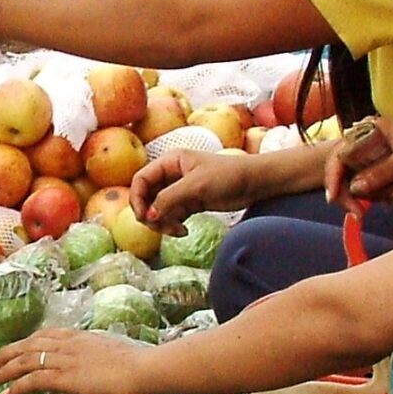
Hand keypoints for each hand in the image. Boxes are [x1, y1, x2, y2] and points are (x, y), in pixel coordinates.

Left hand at [0, 327, 156, 393]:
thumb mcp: (113, 353)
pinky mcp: (65, 377)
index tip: (14, 349)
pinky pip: (34, 380)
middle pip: (28, 345)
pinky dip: (18, 386)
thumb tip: (96, 366)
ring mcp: (65, 359)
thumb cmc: (137, 364)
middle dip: (6, 354)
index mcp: (79, 336)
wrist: (143, 368)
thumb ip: (98, 357)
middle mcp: (67, 344)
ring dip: (5, 370)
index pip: (44, 336)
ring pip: (26, 361)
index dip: (25, 343)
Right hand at [130, 148, 255, 230]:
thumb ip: (169, 199)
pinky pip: (171, 217)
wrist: (255, 183)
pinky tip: (184, 231)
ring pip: (158, 209)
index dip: (137, 198)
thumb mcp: (195, 186)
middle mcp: (171, 175)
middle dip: (150, 214)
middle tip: (159, 227)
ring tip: (176, 230)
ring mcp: (180, 190)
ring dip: (162, 223)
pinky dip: (172, 226)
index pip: (141, 180)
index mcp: (169, 162)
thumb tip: (148, 216)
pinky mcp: (189, 203)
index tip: (144, 217)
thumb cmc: (227, 176)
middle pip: (146, 196)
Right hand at [323, 115, 392, 210]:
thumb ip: (381, 173)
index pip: (339, 154)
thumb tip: (355, 188)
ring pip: (354, 185)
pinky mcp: (376, 170)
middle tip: (358, 214)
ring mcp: (369, 158)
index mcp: (368, 130)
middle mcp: (363, 142)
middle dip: (350, 194)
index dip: (333, 176)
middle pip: (341, 172)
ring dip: (373, 195)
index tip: (333, 198)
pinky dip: (380, 196)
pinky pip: (367, 189)